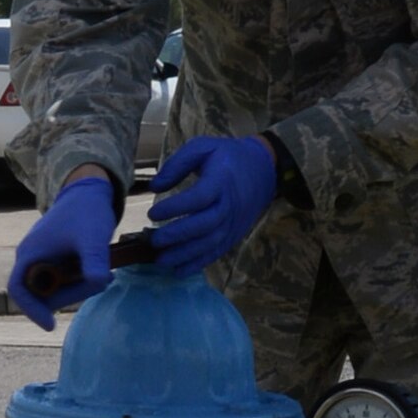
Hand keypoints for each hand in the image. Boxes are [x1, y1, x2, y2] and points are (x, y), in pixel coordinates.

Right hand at [7, 175, 116, 330]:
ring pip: (55, 289)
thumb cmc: (87, 212)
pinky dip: (80, 282)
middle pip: (41, 294)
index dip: (31, 310)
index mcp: (30, 254)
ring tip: (104, 273)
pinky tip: (101, 271)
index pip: (19, 289)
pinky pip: (63, 281)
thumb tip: (98, 284)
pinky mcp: (55, 260)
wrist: (89, 191)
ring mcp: (42, 260)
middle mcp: (31, 259)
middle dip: (69, 295)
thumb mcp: (93, 238)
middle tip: (98, 283)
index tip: (50, 325)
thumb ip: (94, 261)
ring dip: (78, 288)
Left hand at [147, 136, 276, 276]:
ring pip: (210, 243)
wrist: (265, 170)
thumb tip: (155, 187)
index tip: (152, 213)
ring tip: (161, 260)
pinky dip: (198, 264)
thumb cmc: (228, 156)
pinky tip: (179, 270)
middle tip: (154, 241)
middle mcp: (230, 204)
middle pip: (205, 225)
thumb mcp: (203, 147)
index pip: (199, 197)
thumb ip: (177, 164)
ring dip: (185, 255)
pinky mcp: (235, 234)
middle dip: (178, 235)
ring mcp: (234, 222)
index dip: (175, 208)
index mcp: (221, 179)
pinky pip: (217, 252)